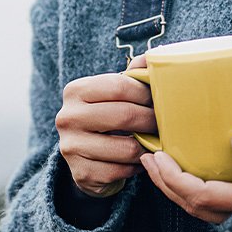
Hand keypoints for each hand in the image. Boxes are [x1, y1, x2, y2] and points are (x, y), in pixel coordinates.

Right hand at [55, 58, 157, 197]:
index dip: (146, 94)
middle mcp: (67, 117)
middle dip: (151, 121)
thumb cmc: (106, 116)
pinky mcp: (81, 173)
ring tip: (152, 142)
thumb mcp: (114, 93)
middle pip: (125, 115)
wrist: (83, 155)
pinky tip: (137, 161)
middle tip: (164, 124)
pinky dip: (136, 167)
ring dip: (146, 148)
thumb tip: (152, 58)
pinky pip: (122, 171)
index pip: (120, 86)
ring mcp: (70, 147)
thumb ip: (133, 75)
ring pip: (128, 148)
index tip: (160, 100)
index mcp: (75, 90)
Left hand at [139, 131, 231, 224]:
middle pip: (193, 208)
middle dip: (166, 183)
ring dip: (178, 190)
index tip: (156, 155)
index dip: (172, 178)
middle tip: (148, 157)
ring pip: (203, 214)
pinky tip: (194, 175)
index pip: (199, 196)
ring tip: (163, 165)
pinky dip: (197, 196)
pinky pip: (217, 214)